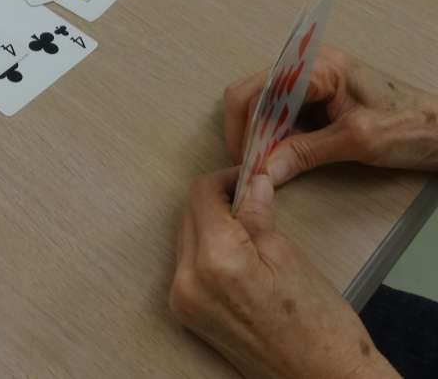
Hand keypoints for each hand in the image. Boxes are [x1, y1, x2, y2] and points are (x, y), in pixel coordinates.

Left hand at [170, 169, 397, 378]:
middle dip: (216, 201)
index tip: (246, 177)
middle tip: (250, 197)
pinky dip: (206, 250)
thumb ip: (257, 214)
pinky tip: (236, 254)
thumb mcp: (288, 257)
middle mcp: (187, 281)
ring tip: (247, 227)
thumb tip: (250, 181)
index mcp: (215, 261)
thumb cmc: (319, 325)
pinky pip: (187, 265)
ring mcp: (183, 300)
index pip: (201, 195)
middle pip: (188, 215)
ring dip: (209, 225)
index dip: (224, 179)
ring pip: (186, 238)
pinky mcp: (186, 314)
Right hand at [224, 45, 437, 185]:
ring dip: (261, 136)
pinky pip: (282, 115)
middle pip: (254, 94)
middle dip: (248, 131)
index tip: (245, 161)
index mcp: (317, 65)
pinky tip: (283, 157)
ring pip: (264, 106)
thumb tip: (264, 170)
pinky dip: (276, 137)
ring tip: (266, 165)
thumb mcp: (356, 141)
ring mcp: (312, 82)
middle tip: (251, 167)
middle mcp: (308, 66)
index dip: (244, 127)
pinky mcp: (317, 98)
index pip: (258, 90)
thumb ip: (306, 153)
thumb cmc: (411, 125)